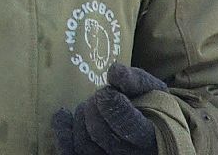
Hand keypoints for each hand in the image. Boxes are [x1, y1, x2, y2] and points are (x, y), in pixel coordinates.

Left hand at [51, 63, 170, 154]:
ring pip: (84, 145)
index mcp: (151, 138)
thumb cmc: (153, 106)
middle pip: (101, 134)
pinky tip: (62, 114)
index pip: (129, 127)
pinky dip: (62, 133)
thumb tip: (115, 71)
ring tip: (89, 105)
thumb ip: (134, 79)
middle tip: (99, 95)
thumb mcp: (152, 89)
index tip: (108, 91)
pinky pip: (71, 153)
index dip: (113, 106)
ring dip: (80, 118)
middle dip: (94, 108)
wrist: (154, 128)